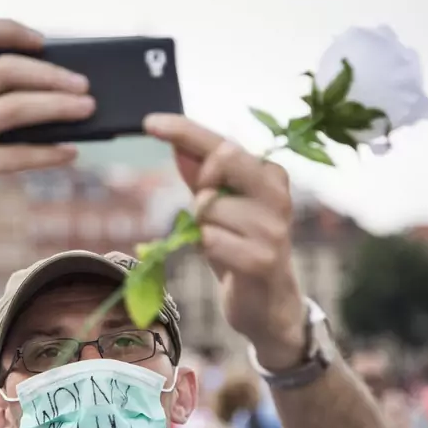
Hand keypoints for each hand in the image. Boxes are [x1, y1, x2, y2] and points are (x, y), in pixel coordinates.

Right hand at [0, 19, 95, 264]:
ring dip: (59, 107)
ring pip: (17, 107)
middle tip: (84, 86)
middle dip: (52, 74)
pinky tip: (71, 153)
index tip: (43, 41)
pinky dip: (50, 153)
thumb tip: (56, 97)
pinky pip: (20, 154)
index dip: (9, 29)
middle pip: (6, 69)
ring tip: (88, 110)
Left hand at [144, 114, 306, 369]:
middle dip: (200, 180)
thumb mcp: (220, 208)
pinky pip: (208, 239)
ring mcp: (272, 227)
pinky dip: (204, 248)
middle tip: (203, 205)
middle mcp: (277, 194)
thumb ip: (200, 175)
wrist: (269, 305)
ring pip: (207, 206)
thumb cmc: (241, 248)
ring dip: (200, 226)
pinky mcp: (261, 258)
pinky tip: (225, 260)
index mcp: (270, 175)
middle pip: (222, 160)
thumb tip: (175, 142)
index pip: (221, 142)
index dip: (184, 129)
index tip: (150, 122)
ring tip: (222, 242)